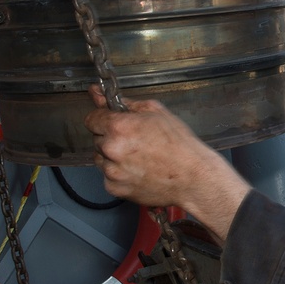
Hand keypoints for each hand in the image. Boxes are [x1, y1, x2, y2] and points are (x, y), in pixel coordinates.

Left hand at [84, 85, 249, 240]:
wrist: (193, 178)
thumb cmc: (180, 144)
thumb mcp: (157, 112)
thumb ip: (126, 104)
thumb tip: (99, 94)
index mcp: (119, 127)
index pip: (91, 119)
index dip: (103, 119)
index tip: (111, 121)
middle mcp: (111, 149)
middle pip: (97, 139)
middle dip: (112, 138)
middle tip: (136, 141)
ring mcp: (112, 172)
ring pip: (102, 159)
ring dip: (113, 157)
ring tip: (139, 158)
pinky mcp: (115, 189)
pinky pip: (109, 177)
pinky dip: (120, 174)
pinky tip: (139, 171)